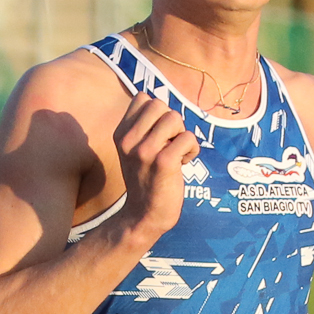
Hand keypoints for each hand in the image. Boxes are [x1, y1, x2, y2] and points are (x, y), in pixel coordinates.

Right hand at [107, 89, 195, 245]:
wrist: (143, 216)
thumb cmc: (146, 179)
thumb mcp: (135, 149)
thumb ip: (145, 127)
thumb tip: (166, 107)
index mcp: (121, 134)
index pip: (143, 98)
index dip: (157, 113)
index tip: (157, 135)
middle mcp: (129, 140)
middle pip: (160, 104)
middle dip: (171, 122)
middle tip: (169, 144)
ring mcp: (144, 151)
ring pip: (175, 118)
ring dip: (182, 135)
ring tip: (176, 154)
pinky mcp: (163, 163)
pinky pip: (188, 138)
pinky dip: (192, 150)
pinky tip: (183, 164)